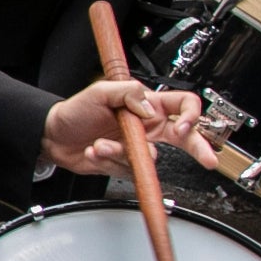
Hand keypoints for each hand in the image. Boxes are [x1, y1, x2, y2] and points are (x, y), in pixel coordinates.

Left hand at [42, 77, 217, 174]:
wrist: (53, 136)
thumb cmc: (76, 112)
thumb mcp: (100, 91)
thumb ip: (127, 92)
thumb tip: (148, 106)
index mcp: (147, 106)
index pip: (182, 105)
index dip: (189, 115)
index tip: (184, 126)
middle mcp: (147, 127)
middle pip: (185, 137)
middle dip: (198, 148)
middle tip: (208, 160)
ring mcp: (137, 147)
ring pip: (148, 157)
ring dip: (121, 153)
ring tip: (100, 145)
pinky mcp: (125, 164)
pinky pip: (128, 168)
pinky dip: (109, 161)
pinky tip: (94, 151)